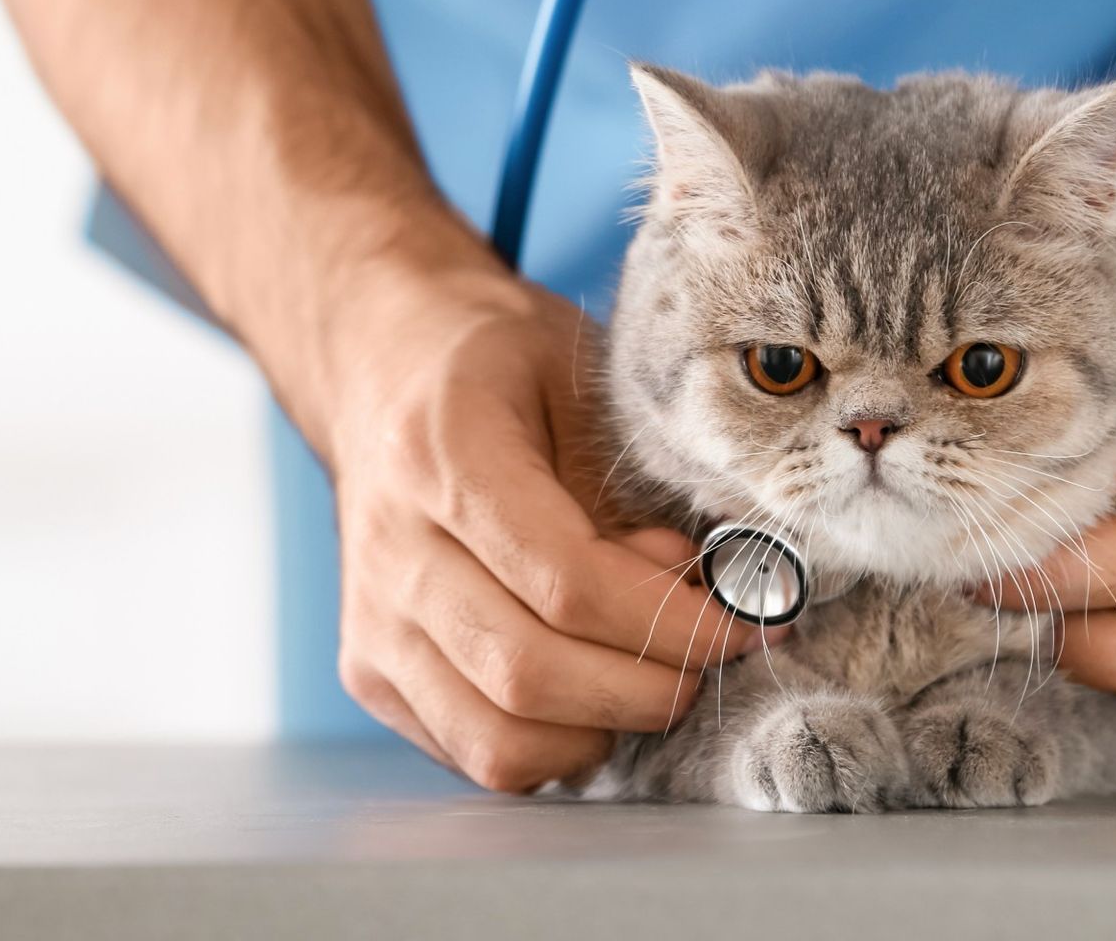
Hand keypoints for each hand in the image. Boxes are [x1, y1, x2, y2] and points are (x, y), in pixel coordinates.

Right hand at [323, 262, 752, 791]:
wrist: (384, 364)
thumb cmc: (502, 363)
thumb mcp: (583, 378)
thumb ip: (633, 488)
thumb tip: (698, 591)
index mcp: (444, 449)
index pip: (564, 580)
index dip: (671, 621)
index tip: (747, 623)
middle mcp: (390, 544)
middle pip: (530, 672)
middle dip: (652, 686)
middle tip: (716, 656)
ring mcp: (371, 616)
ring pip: (499, 739)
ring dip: (606, 728)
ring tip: (653, 672)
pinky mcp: (368, 668)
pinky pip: (476, 752)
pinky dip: (558, 746)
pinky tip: (596, 688)